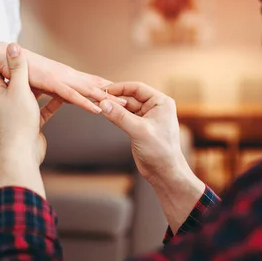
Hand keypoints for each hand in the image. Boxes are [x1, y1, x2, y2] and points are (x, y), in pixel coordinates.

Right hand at [0, 41, 125, 113]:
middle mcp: (67, 76)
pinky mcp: (52, 83)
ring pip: (89, 91)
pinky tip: (97, 108)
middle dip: (114, 94)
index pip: (91, 83)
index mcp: (66, 76)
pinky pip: (72, 96)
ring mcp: (61, 79)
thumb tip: (58, 98)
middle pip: (96, 86)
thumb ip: (52, 91)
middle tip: (132, 102)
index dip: (107, 89)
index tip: (123, 95)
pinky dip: (85, 103)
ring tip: (122, 105)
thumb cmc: (22, 72)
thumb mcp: (42, 85)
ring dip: (106, 98)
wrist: (5, 58)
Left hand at [0, 44, 62, 195]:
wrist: (22, 152)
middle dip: (34, 75)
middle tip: (45, 65)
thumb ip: (18, 67)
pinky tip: (64, 99)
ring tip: (59, 80)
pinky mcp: (30, 123)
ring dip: (46, 90)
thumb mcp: (19, 88)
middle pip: (22, 83)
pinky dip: (52, 104)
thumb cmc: (18, 121)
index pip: (4, 71)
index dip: (14, 62)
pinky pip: (43, 109)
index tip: (25, 53)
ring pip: (34, 96)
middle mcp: (6, 101)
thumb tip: (11, 45)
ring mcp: (18, 113)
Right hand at [100, 82, 205, 232]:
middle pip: (130, 96)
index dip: (120, 87)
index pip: (137, 88)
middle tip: (97, 98)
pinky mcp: (139, 127)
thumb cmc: (160, 151)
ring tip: (98, 105)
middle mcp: (155, 107)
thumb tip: (103, 103)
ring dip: (113, 107)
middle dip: (115, 98)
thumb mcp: (139, 131)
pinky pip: (125, 116)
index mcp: (161, 102)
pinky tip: (105, 114)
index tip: (104, 90)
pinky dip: (115, 115)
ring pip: (126, 107)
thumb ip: (121, 116)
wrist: (164, 173)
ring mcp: (146, 117)